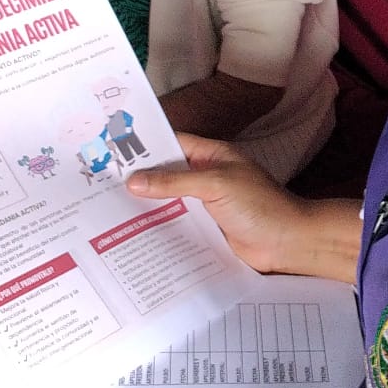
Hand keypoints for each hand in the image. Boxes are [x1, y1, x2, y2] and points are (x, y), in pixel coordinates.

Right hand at [126, 135, 358, 281]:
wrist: (289, 242)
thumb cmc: (260, 205)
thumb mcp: (216, 185)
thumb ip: (175, 182)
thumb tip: (134, 181)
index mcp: (211, 156)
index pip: (170, 144)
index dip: (143, 147)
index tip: (110, 150)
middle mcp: (206, 177)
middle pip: (166, 175)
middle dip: (138, 180)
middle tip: (98, 185)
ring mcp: (205, 204)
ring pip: (168, 202)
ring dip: (145, 207)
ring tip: (104, 211)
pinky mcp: (206, 229)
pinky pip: (177, 225)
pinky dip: (159, 228)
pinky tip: (131, 236)